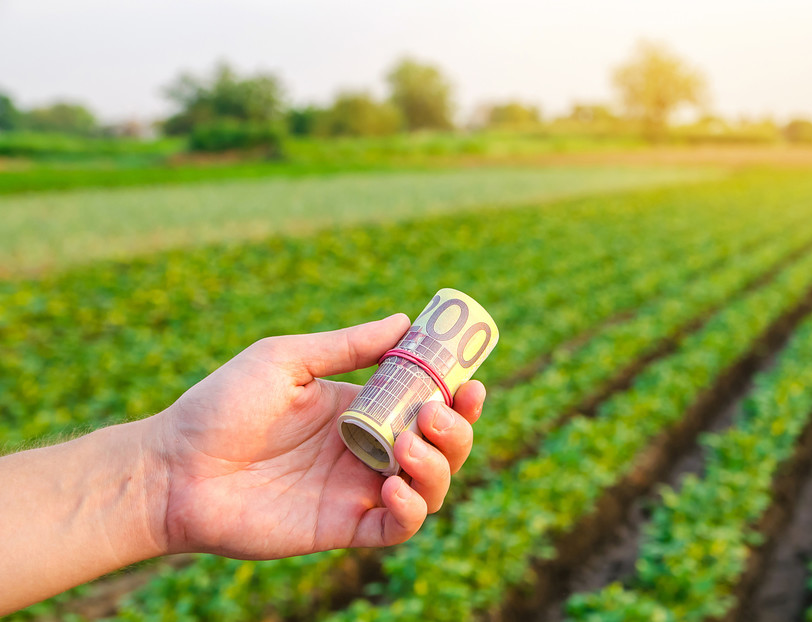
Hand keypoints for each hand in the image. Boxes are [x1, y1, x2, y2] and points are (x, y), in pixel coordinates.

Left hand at [147, 314, 485, 558]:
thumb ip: (346, 346)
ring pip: (432, 488)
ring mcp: (357, 491)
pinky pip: (398, 528)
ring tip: (409, 444)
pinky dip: (412, 509)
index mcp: (360, 410)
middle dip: (458, 430)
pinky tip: (393, 486)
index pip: (428, 404)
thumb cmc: (220, 407)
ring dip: (438, 466)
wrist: (172, 467)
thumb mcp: (286, 360)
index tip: (470, 380)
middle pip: (442, 448)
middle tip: (438, 412)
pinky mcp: (342, 527)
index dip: (458, 395)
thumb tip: (404, 321)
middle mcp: (367, 451)